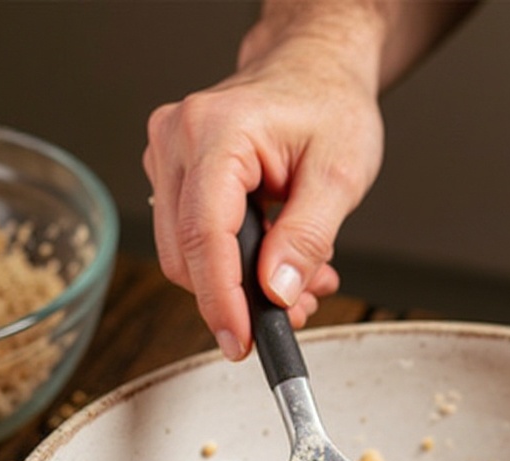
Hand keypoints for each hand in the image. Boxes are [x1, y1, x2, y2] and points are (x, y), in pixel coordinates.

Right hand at [143, 13, 384, 358]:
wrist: (315, 70)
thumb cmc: (329, 105)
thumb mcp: (339, 174)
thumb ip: (307, 237)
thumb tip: (277, 291)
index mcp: (217, 132)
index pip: (205, 234)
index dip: (222, 300)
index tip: (241, 341)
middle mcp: (177, 141)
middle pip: (186, 254)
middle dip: (239, 299)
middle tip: (296, 311)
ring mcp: (169, 158)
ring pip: (187, 254)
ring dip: (242, 285)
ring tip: (302, 281)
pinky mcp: (176, 176)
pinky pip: (195, 240)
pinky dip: (237, 266)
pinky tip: (278, 262)